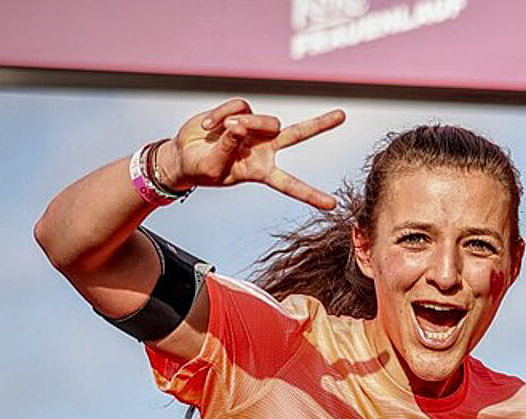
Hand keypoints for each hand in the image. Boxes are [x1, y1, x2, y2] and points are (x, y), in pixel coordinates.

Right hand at [159, 99, 345, 209]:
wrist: (182, 156)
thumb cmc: (201, 169)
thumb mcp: (214, 168)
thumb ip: (228, 148)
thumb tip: (239, 126)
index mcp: (262, 172)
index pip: (291, 185)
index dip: (310, 195)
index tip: (332, 205)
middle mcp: (264, 149)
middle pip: (297, 134)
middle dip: (319, 125)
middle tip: (342, 115)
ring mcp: (254, 129)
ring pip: (264, 119)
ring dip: (246, 123)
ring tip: (220, 130)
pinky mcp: (240, 112)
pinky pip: (239, 107)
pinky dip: (221, 114)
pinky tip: (208, 126)